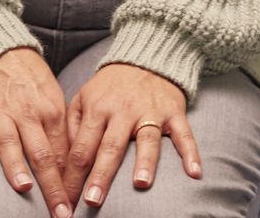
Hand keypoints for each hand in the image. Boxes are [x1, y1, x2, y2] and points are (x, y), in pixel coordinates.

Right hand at [0, 47, 73, 217]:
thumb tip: (69, 171)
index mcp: (51, 112)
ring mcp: (0, 110)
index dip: (69, 183)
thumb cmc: (30, 82)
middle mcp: (28, 113)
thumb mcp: (53, 101)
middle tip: (60, 213)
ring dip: (16, 165)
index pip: (63, 155)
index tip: (72, 208)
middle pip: (42, 154)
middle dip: (52, 186)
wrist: (0, 49)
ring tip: (23, 187)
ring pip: (9, 141)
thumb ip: (58, 134)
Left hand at [62, 64, 199, 208]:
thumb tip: (65, 164)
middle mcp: (123, 111)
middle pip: (110, 147)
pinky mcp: (174, 112)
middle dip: (101, 175)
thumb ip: (72, 128)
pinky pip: (184, 133)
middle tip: (92, 201)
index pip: (81, 149)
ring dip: (144, 162)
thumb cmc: (110, 87)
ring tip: (140, 183)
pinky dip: (190, 152)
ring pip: (147, 139)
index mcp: (97, 109)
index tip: (67, 202)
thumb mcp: (83, 97)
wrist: (145, 57)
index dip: (73, 177)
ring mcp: (150, 112)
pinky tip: (194, 172)